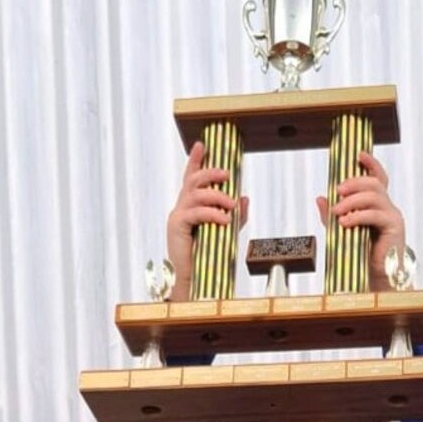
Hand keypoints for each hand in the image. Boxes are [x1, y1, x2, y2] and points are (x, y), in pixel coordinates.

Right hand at [167, 141, 249, 300]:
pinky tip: (225, 220)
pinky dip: (213, 214)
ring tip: (231, 205)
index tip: (202, 144)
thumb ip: (235, 215)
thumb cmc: (209, 254)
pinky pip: (196, 213)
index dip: (195, 160)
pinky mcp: (177, 226)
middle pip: (193, 180)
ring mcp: (178, 215)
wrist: (196, 277)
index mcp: (191, 205)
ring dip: (217, 196)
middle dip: (211, 173)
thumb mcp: (226, 231)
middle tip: (228, 175)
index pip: (191, 177)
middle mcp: (182, 206)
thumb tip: (244, 198)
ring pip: (196, 194)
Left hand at [316, 151, 405, 291]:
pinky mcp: (394, 228)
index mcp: (378, 205)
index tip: (358, 154)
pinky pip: (375, 214)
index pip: (378, 178)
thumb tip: (320, 198)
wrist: (376, 278)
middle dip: (354, 182)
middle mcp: (388, 207)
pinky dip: (357, 216)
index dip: (370, 164)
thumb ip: (332, 215)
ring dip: (352, 201)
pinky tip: (345, 223)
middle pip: (374, 183)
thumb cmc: (361, 255)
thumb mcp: (342, 232)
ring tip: (337, 212)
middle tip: (337, 191)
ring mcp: (393, 216)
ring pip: (374, 196)